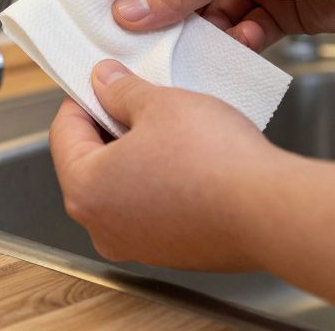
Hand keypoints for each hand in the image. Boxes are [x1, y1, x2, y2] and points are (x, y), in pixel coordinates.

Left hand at [49, 60, 289, 270]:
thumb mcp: (160, 104)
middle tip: (139, 98)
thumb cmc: (214, 160)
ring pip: (122, 188)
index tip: (103, 81)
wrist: (270, 210)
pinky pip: (151, 208)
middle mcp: (102, 227)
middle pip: (90, 163)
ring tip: (168, 126)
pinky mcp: (170, 253)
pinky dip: (160, 183)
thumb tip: (104, 81)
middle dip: (111, 127)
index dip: (83, 98)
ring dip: (137, 155)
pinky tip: (189, 159)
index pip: (64, 132)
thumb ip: (121, 91)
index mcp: (84, 190)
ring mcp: (136, 245)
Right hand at [113, 0, 334, 49]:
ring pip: (210, 16)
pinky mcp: (279, 11)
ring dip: (209, 34)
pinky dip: (239, 43)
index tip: (118, 16)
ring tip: (207, 47)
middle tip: (154, 44)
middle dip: (172, 16)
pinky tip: (249, 42)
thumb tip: (130, 9)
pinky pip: (241, 34)